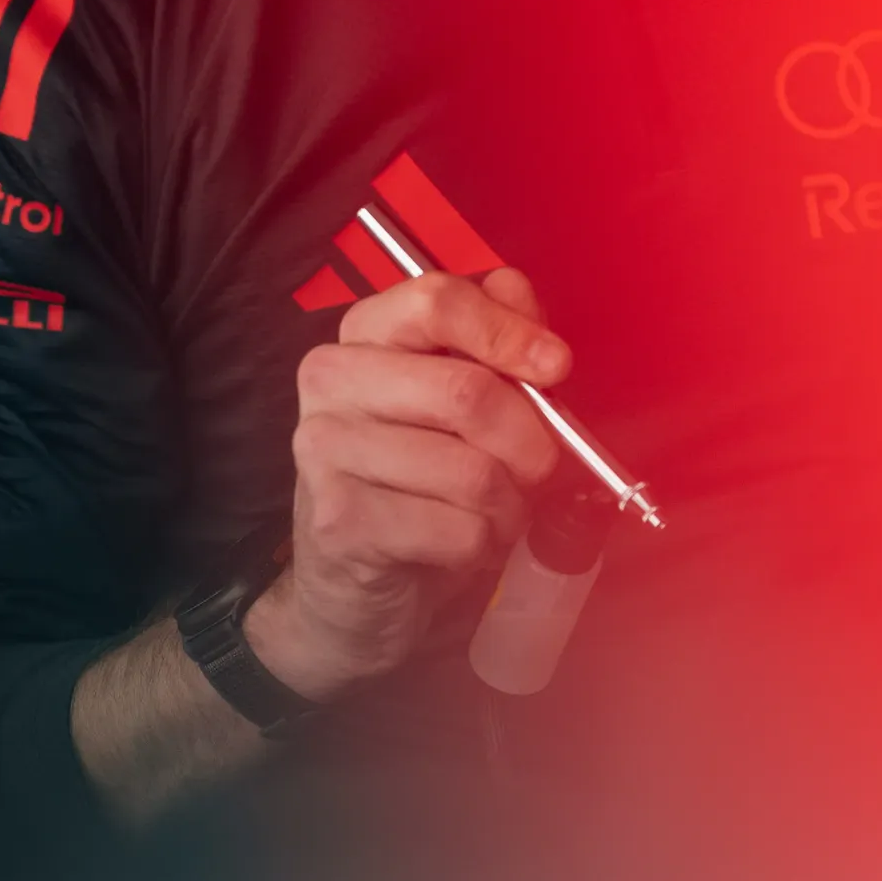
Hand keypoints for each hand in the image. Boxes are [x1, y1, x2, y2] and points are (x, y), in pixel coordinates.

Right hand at [243, 266, 569, 703]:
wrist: (352, 585)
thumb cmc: (418, 477)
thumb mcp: (459, 397)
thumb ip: (492, 336)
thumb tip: (518, 295)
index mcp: (363, 334)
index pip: (436, 301)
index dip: (508, 332)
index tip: (555, 366)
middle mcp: (331, 381)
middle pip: (467, 392)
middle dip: (529, 439)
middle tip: (538, 466)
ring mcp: (326, 452)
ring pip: (471, 471)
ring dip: (508, 503)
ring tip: (493, 510)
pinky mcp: (340, 522)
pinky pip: (458, 530)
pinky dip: (483, 543)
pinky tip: (462, 543)